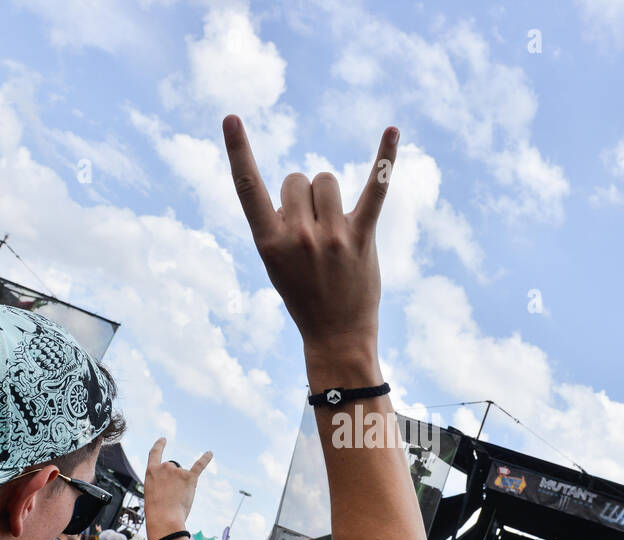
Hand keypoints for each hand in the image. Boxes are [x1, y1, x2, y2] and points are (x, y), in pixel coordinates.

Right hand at [144, 438, 211, 539]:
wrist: (164, 518)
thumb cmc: (157, 510)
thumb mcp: (152, 492)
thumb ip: (162, 483)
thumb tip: (178, 481)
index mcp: (151, 471)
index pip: (155, 453)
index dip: (159, 445)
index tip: (163, 440)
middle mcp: (164, 467)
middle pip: (172, 469)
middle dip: (173, 481)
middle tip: (170, 496)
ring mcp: (177, 471)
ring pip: (183, 475)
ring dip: (182, 486)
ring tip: (177, 499)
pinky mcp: (190, 477)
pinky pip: (199, 465)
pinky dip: (206, 459)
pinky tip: (210, 453)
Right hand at [223, 114, 397, 367]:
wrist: (336, 335)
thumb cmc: (303, 295)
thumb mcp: (276, 262)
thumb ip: (281, 222)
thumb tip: (300, 187)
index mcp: (268, 242)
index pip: (248, 188)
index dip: (238, 151)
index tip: (232, 119)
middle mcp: (298, 236)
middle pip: (297, 180)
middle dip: (302, 197)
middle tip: (311, 234)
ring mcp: (332, 237)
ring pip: (326, 180)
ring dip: (329, 197)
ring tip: (333, 230)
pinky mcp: (362, 238)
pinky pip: (375, 190)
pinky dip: (384, 160)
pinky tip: (392, 131)